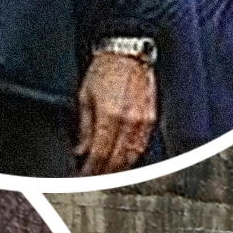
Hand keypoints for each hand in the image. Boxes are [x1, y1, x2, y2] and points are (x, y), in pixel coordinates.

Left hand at [76, 50, 156, 174]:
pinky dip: (131, 156)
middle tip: (92, 179)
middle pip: (117, 160)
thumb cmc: (105, 70)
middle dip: (103, 173)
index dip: (90, 170)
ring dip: (118, 168)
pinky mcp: (151, 118)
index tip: (82, 176)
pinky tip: (122, 159)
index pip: (99, 154)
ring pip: (132, 156)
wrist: (128, 53)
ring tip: (106, 173)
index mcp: (110, 115)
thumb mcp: (85, 97)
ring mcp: (143, 121)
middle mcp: (129, 120)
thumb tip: (81, 151)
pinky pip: (142, 145)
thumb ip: (84, 128)